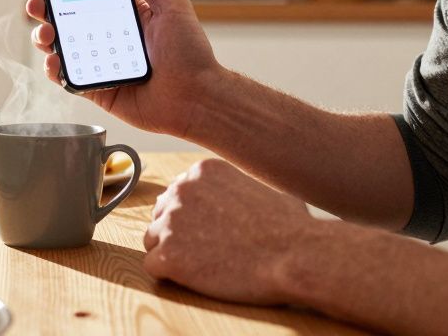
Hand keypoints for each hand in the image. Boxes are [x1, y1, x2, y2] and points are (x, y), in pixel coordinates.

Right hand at [26, 0, 220, 137]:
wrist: (197, 98)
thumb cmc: (191, 54)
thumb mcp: (171, 7)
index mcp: (126, 16)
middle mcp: (110, 38)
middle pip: (68, 19)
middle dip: (47, 9)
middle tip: (39, 4)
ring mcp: (101, 63)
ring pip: (62, 47)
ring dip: (46, 37)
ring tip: (47, 33)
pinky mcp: (97, 89)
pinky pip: (68, 78)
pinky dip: (54, 69)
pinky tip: (54, 61)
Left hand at [144, 159, 313, 303]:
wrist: (295, 255)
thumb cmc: (289, 225)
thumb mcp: (262, 187)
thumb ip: (236, 185)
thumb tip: (241, 193)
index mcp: (201, 172)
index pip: (176, 193)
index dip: (190, 214)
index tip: (207, 228)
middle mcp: (181, 191)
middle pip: (160, 214)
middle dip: (179, 232)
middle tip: (206, 248)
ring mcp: (171, 223)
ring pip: (153, 240)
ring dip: (174, 253)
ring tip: (204, 263)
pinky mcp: (169, 256)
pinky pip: (153, 266)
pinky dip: (171, 274)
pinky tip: (196, 276)